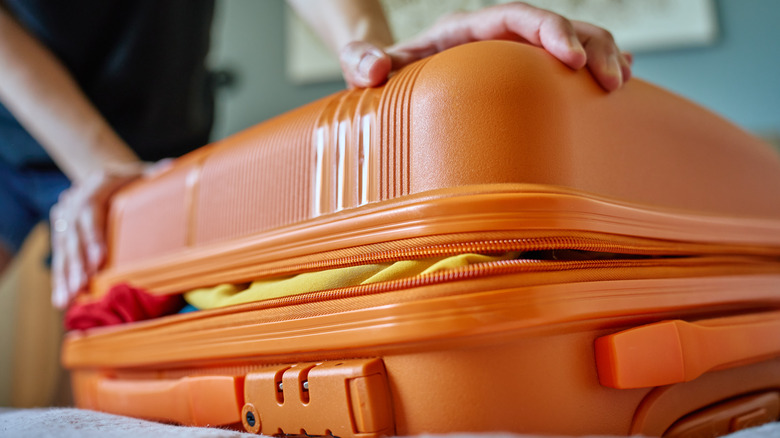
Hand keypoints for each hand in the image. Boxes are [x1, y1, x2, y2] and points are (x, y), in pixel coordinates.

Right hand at [50, 162, 169, 308]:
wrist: (112, 175)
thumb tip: (170, 168)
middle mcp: (76, 196)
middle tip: (82, 285)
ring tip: (67, 299)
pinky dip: (61, 277)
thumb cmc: (138, 180)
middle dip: (77, 261)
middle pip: (72, 231)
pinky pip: (60, 254)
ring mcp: (66, 213)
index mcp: (98, 182)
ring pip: (62, 246)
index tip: (100, 259)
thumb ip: (157, 175)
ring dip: (65, 274)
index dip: (93, 234)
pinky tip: (62, 298)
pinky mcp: (62, 229)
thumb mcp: (148, 174)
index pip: (90, 208)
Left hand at [339, 2, 631, 90]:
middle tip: (610, 80)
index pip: (513, 17)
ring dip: (598, 55)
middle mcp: (493, 37)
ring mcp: (511, 53)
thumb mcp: (365, 65)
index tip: (572, 59)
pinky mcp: (521, 73)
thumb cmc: (383, 72)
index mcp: (463, 30)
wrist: (391, 73)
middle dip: (588, 45)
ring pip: (566, 40)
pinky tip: (618, 78)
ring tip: (620, 81)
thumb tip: (375, 68)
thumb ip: (362, 61)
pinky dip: (592, 66)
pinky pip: (563, 63)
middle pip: (550, 25)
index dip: (548, 31)